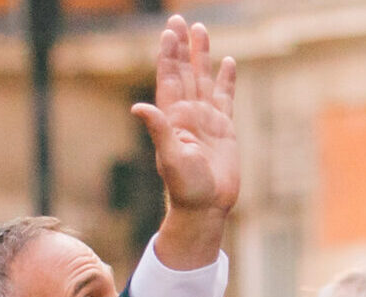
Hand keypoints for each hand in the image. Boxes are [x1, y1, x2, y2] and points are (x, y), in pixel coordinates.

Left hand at [131, 14, 238, 269]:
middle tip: (181, 19)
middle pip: (184, 71)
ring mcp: (206, 119)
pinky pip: (225, 98)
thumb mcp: (170, 158)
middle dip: (182, 46)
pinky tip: (227, 63)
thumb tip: (138, 107)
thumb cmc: (185, 188)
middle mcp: (187, 114)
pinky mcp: (224, 129)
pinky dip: (226, 80)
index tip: (170, 31)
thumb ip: (158, 130)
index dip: (168, 55)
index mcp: (173, 117)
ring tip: (202, 29)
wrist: (206, 207)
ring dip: (201, 55)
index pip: (169, 78)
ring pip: (203, 79)